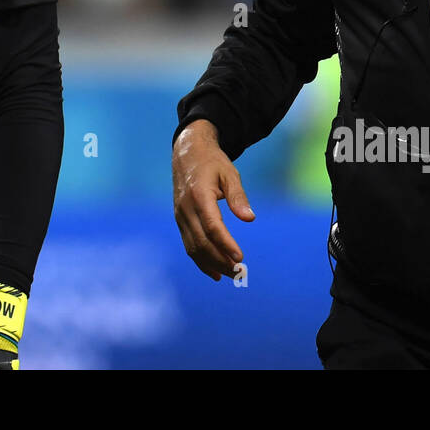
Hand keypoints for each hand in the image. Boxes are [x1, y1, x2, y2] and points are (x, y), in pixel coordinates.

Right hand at [172, 119, 255, 279]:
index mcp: (199, 195)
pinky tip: (215, 272)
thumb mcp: (230, 174)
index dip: (226, 244)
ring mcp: (180, 216)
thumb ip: (238, 197)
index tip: (240, 258)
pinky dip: (201, 261)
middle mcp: (186, 208)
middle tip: (240, 273)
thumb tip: (250, 219)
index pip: (212, 226)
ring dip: (211, 265)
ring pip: (193, 248)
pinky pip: (189, 245)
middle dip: (220, 261)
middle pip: (201, 242)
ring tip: (231, 276)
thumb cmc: (213, 163)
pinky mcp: (179, 220)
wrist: (187, 153)